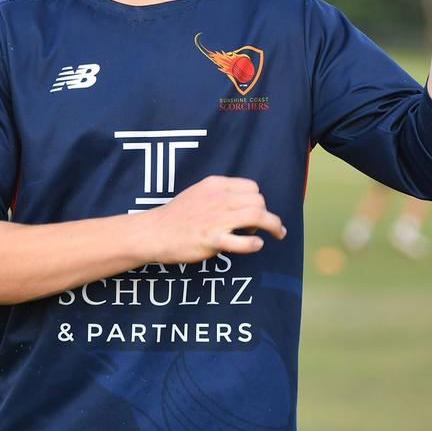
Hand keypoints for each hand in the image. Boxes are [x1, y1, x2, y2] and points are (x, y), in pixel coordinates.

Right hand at [138, 175, 286, 263]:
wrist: (154, 232)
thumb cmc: (177, 216)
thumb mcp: (198, 194)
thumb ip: (220, 194)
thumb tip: (242, 202)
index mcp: (215, 185)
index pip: (252, 187)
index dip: (258, 200)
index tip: (255, 212)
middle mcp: (218, 199)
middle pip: (259, 201)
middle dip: (266, 214)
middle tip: (261, 227)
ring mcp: (216, 219)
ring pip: (258, 216)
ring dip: (273, 226)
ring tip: (277, 234)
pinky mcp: (212, 239)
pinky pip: (243, 241)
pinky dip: (255, 244)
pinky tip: (256, 245)